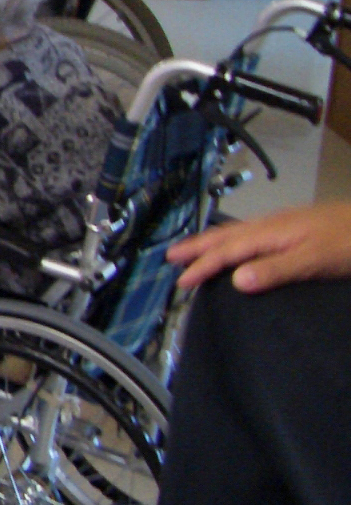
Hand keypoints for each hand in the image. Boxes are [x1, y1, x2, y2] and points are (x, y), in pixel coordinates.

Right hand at [168, 202, 350, 292]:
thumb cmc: (350, 243)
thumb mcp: (315, 260)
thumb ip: (276, 269)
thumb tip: (235, 280)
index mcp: (272, 233)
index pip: (229, 251)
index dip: (204, 266)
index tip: (181, 281)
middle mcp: (272, 224)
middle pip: (227, 236)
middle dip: (198, 247)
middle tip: (170, 256)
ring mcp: (284, 223)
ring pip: (238, 231)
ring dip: (213, 241)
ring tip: (194, 247)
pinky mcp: (295, 225)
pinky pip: (251, 231)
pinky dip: (234, 238)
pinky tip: (239, 241)